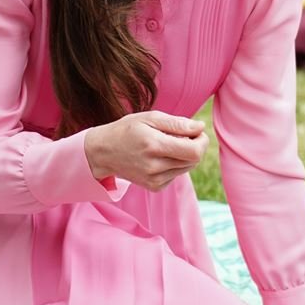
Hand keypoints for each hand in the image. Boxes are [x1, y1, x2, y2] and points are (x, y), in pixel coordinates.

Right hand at [83, 111, 208, 190]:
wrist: (102, 152)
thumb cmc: (128, 130)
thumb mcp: (150, 117)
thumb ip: (178, 123)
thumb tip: (201, 127)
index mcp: (154, 146)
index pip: (195, 151)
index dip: (202, 141)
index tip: (197, 132)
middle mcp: (155, 166)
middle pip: (194, 160)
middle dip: (195, 145)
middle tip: (183, 135)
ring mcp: (154, 180)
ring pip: (187, 167)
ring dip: (185, 155)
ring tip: (168, 145)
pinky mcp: (154, 187)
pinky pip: (177, 174)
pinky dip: (175, 164)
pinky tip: (160, 157)